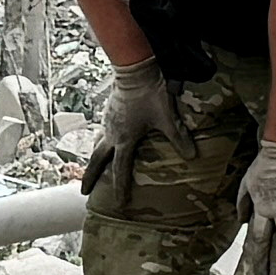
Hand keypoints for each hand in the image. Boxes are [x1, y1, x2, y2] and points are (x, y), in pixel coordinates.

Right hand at [82, 60, 180, 193]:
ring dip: (93, 159)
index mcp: (124, 139)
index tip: (119, 204)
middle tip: (83, 192)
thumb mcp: (167, 118)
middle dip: (89, 177)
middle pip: (96, 160)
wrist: (135, 69)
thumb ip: (178, 138)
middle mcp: (111, 134)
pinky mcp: (107, 111)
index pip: (120, 169)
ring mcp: (106, 122)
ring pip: (95, 145)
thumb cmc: (151, 94)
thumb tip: (192, 157)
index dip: (120, 188)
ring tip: (91, 168)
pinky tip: (104, 140)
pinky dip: (99, 142)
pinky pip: (100, 132)